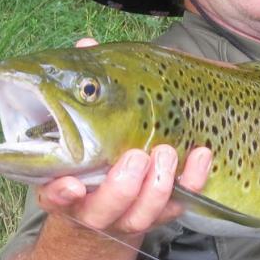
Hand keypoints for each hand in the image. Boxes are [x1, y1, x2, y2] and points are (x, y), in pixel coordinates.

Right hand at [37, 38, 211, 238]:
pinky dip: (193, 179)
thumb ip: (84, 88)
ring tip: (166, 152)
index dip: (63, 194)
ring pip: (144, 214)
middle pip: (105, 209)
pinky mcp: (165, 210)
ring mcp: (133, 214)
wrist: (115, 202)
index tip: (72, 185)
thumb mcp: (83, 126)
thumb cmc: (97, 154)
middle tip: (136, 157)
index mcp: (69, 189)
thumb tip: (86, 44)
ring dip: (157, 185)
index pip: (58, 197)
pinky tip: (200, 154)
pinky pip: (182, 201)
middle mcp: (98, 208)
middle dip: (123, 186)